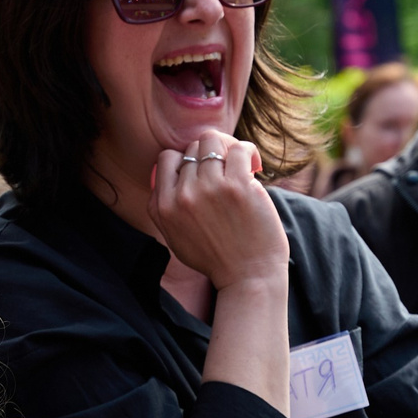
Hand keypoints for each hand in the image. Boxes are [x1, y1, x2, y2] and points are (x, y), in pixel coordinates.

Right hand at [148, 133, 287, 294]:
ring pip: (212, 140)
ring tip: (240, 165)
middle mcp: (183, 195)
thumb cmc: (216, 258)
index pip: (167, 158)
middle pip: (192, 148)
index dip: (185, 160)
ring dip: (227, 148)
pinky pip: (239, 148)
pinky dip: (248, 152)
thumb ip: (165, 208)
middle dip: (210, 155)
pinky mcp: (238, 185)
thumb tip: (171, 173)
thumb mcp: (174, 238)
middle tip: (226, 169)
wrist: (248, 277)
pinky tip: (254, 166)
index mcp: (163, 207)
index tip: (203, 172)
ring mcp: (210, 188)